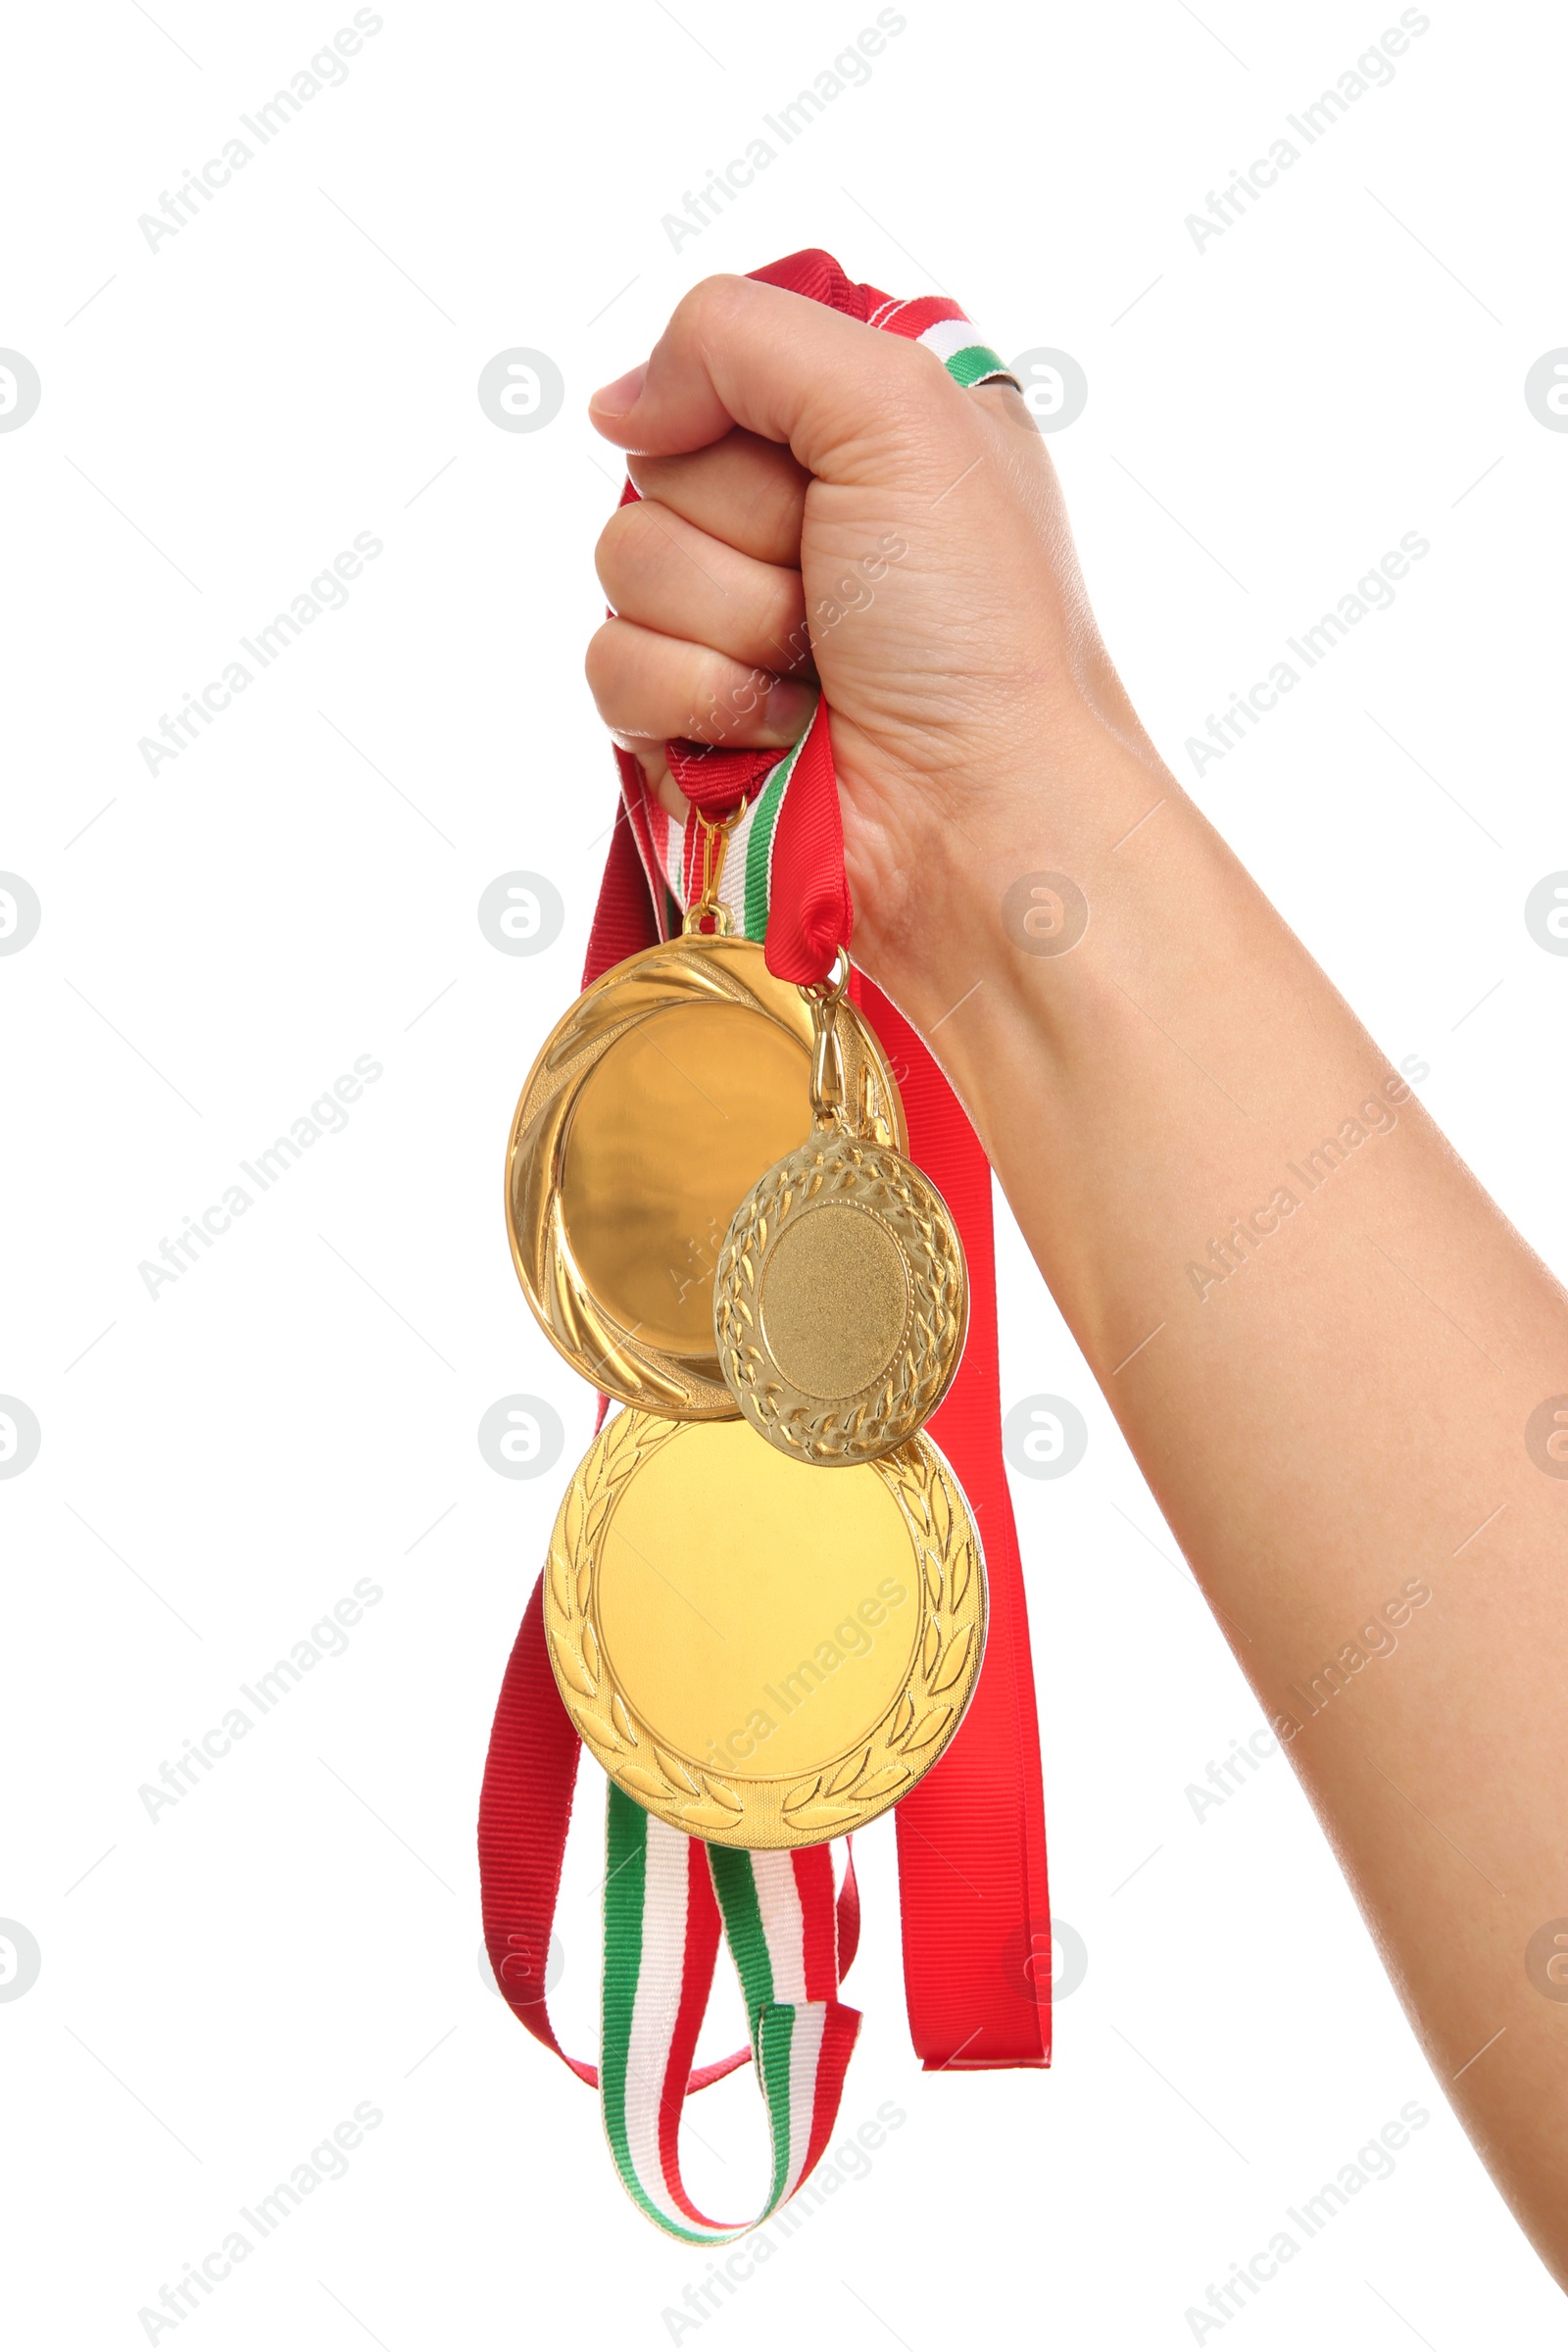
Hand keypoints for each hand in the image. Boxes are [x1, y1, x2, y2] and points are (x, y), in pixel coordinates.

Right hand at [585, 274, 1162, 990]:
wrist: (978, 811)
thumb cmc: (976, 623)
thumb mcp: (900, 408)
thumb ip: (740, 337)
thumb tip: (616, 405)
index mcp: (861, 425)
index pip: (717, 358)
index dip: (746, 408)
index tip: (821, 465)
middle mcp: (795, 515)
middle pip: (659, 459)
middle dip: (748, 525)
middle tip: (834, 584)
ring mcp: (734, 620)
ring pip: (624, 563)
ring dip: (732, 619)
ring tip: (819, 667)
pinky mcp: (689, 718)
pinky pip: (611, 666)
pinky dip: (701, 697)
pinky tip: (783, 728)